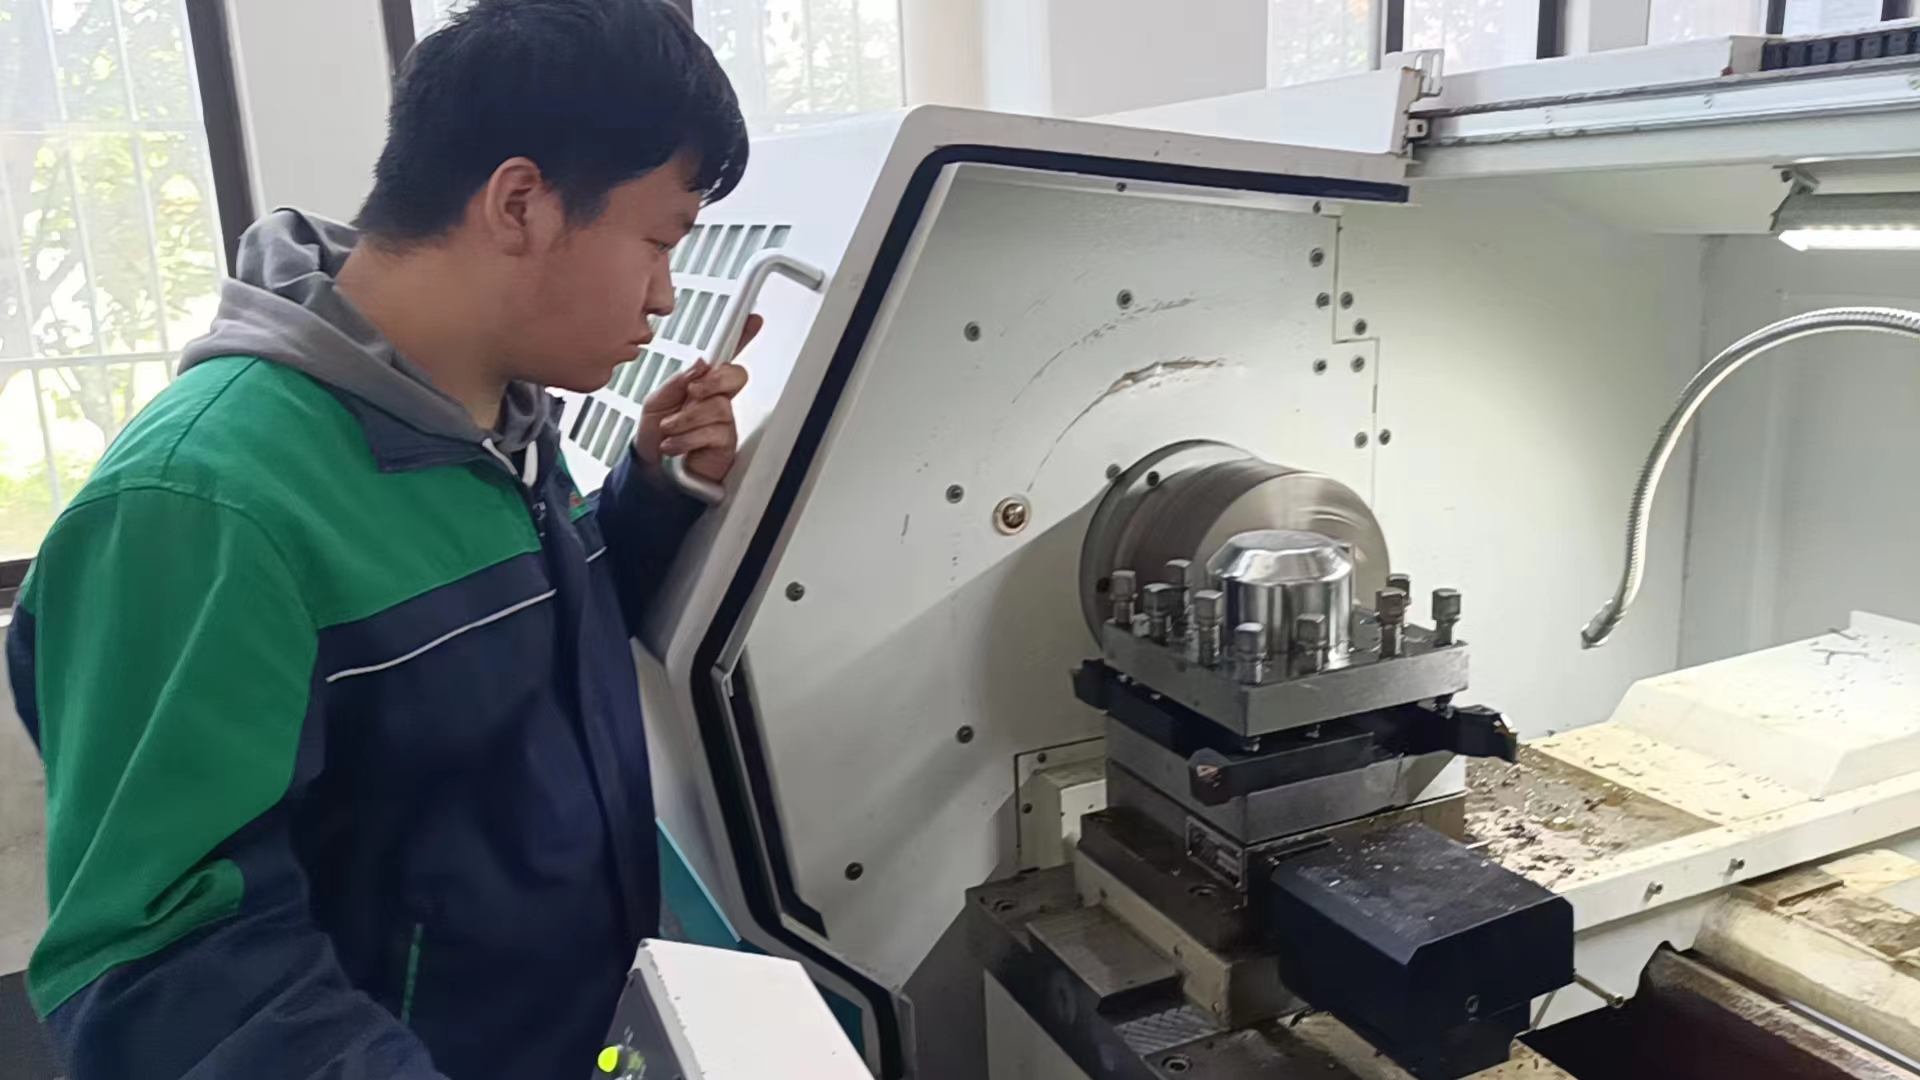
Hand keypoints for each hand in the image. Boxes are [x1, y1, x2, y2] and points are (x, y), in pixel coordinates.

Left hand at [634, 314, 758, 482]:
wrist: (650, 473)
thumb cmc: (654, 437)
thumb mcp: (657, 402)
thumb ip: (678, 382)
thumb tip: (701, 365)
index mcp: (700, 385)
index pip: (724, 358)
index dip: (741, 337)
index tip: (752, 320)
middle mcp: (717, 401)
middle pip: (735, 376)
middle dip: (713, 381)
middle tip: (692, 392)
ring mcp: (724, 422)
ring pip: (719, 406)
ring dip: (686, 419)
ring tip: (669, 430)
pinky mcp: (726, 445)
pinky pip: (715, 431)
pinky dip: (687, 438)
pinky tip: (675, 445)